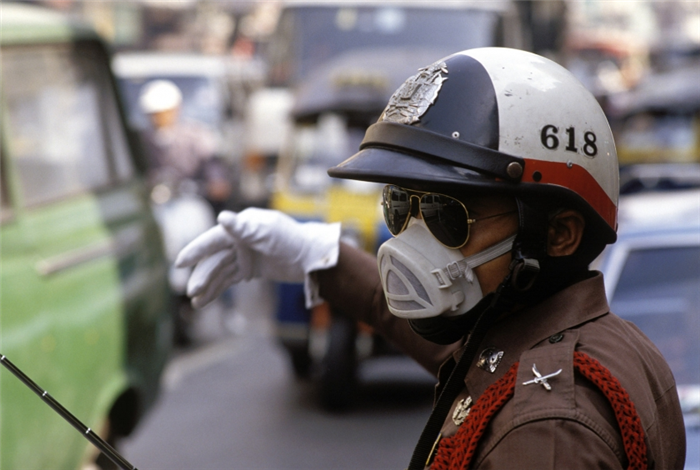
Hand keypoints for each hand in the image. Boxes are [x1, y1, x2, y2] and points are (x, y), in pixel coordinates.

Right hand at [175, 208, 339, 308]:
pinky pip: (227, 280)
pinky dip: (216, 290)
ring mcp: (242, 255)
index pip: (212, 240)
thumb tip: (222, 218)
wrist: (310, 257)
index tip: (179, 262)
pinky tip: (204, 301)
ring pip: (218, 272)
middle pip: (213, 259)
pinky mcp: (248, 269)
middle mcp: (237, 240)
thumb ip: (243, 229)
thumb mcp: (268, 233)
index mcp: (240, 228)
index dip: (195, 251)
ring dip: (206, 285)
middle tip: (192, 291)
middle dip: (202, 275)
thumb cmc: (291, 240)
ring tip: (195, 301)